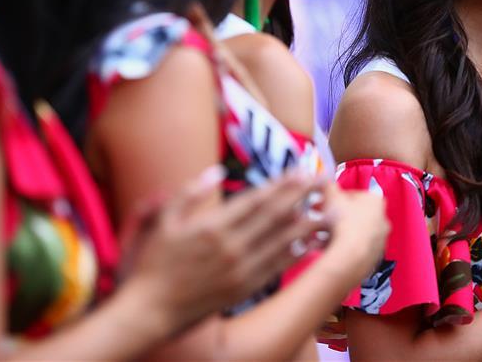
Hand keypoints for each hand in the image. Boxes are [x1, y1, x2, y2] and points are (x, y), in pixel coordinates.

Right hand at [121, 166, 330, 336]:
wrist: (150, 310)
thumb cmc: (154, 263)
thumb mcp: (163, 221)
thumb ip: (189, 192)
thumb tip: (215, 171)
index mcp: (212, 226)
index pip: (256, 199)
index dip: (282, 184)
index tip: (302, 170)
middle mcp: (231, 246)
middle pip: (275, 216)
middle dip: (302, 197)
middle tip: (324, 181)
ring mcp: (240, 269)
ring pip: (282, 242)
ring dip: (309, 224)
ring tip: (332, 211)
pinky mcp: (243, 288)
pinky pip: (275, 268)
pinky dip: (295, 254)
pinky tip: (311, 242)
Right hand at [321, 185, 389, 282]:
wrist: (349, 255)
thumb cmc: (344, 223)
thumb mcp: (331, 197)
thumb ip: (328, 186)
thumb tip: (325, 181)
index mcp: (376, 201)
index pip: (353, 194)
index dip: (335, 198)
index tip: (324, 203)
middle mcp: (383, 219)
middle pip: (355, 214)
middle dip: (338, 216)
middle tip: (323, 218)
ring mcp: (380, 239)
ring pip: (356, 232)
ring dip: (341, 232)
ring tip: (323, 236)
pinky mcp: (374, 256)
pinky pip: (357, 247)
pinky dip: (346, 246)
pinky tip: (331, 247)